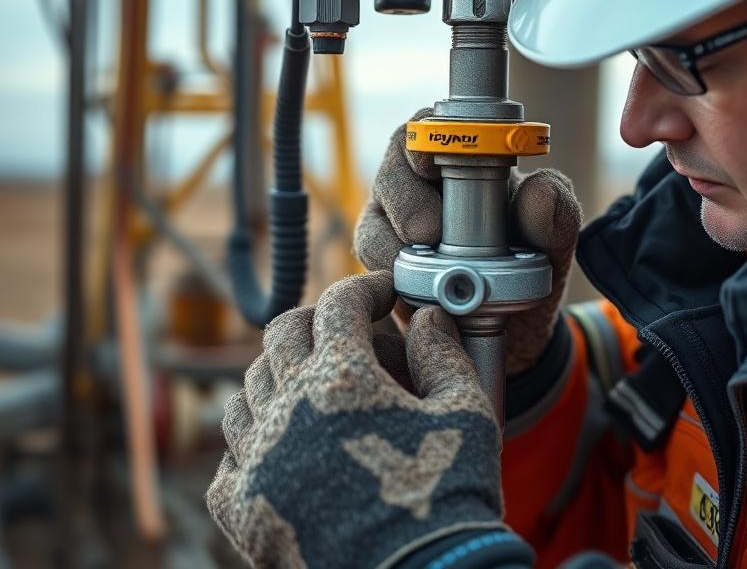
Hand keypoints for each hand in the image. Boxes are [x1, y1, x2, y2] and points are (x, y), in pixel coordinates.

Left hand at [207, 271, 505, 568]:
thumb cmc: (447, 494)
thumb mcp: (467, 413)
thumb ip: (444, 353)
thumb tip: (428, 317)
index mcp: (341, 378)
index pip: (340, 303)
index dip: (367, 288)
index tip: (386, 293)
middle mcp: (287, 408)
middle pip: (283, 334)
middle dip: (318, 319)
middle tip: (348, 328)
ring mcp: (258, 459)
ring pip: (246, 389)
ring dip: (279, 373)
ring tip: (311, 382)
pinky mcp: (243, 508)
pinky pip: (230, 456)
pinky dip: (252, 439)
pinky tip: (281, 444)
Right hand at [354, 110, 582, 374]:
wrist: (515, 323)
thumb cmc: (530, 261)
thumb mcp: (554, 239)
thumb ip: (557, 212)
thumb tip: (538, 190)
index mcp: (458, 158)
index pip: (430, 130)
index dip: (424, 141)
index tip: (431, 163)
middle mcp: (417, 184)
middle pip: (391, 172)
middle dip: (406, 199)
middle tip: (431, 231)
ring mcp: (393, 225)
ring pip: (373, 222)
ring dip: (393, 244)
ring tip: (427, 269)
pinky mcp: (381, 267)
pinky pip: (371, 267)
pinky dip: (390, 278)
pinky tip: (415, 291)